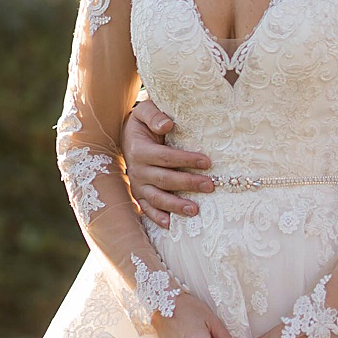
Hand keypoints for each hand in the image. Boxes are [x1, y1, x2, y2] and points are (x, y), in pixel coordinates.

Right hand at [123, 95, 213, 226]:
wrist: (127, 136)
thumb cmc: (143, 124)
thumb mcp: (144, 112)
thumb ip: (154, 114)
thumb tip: (168, 124)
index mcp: (139, 150)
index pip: (166, 157)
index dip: (186, 160)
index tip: (207, 162)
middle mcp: (136, 170)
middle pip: (165, 180)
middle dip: (188, 183)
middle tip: (210, 186)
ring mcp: (137, 185)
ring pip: (157, 198)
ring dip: (176, 206)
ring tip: (195, 210)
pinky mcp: (139, 195)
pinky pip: (147, 209)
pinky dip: (157, 218)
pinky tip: (171, 225)